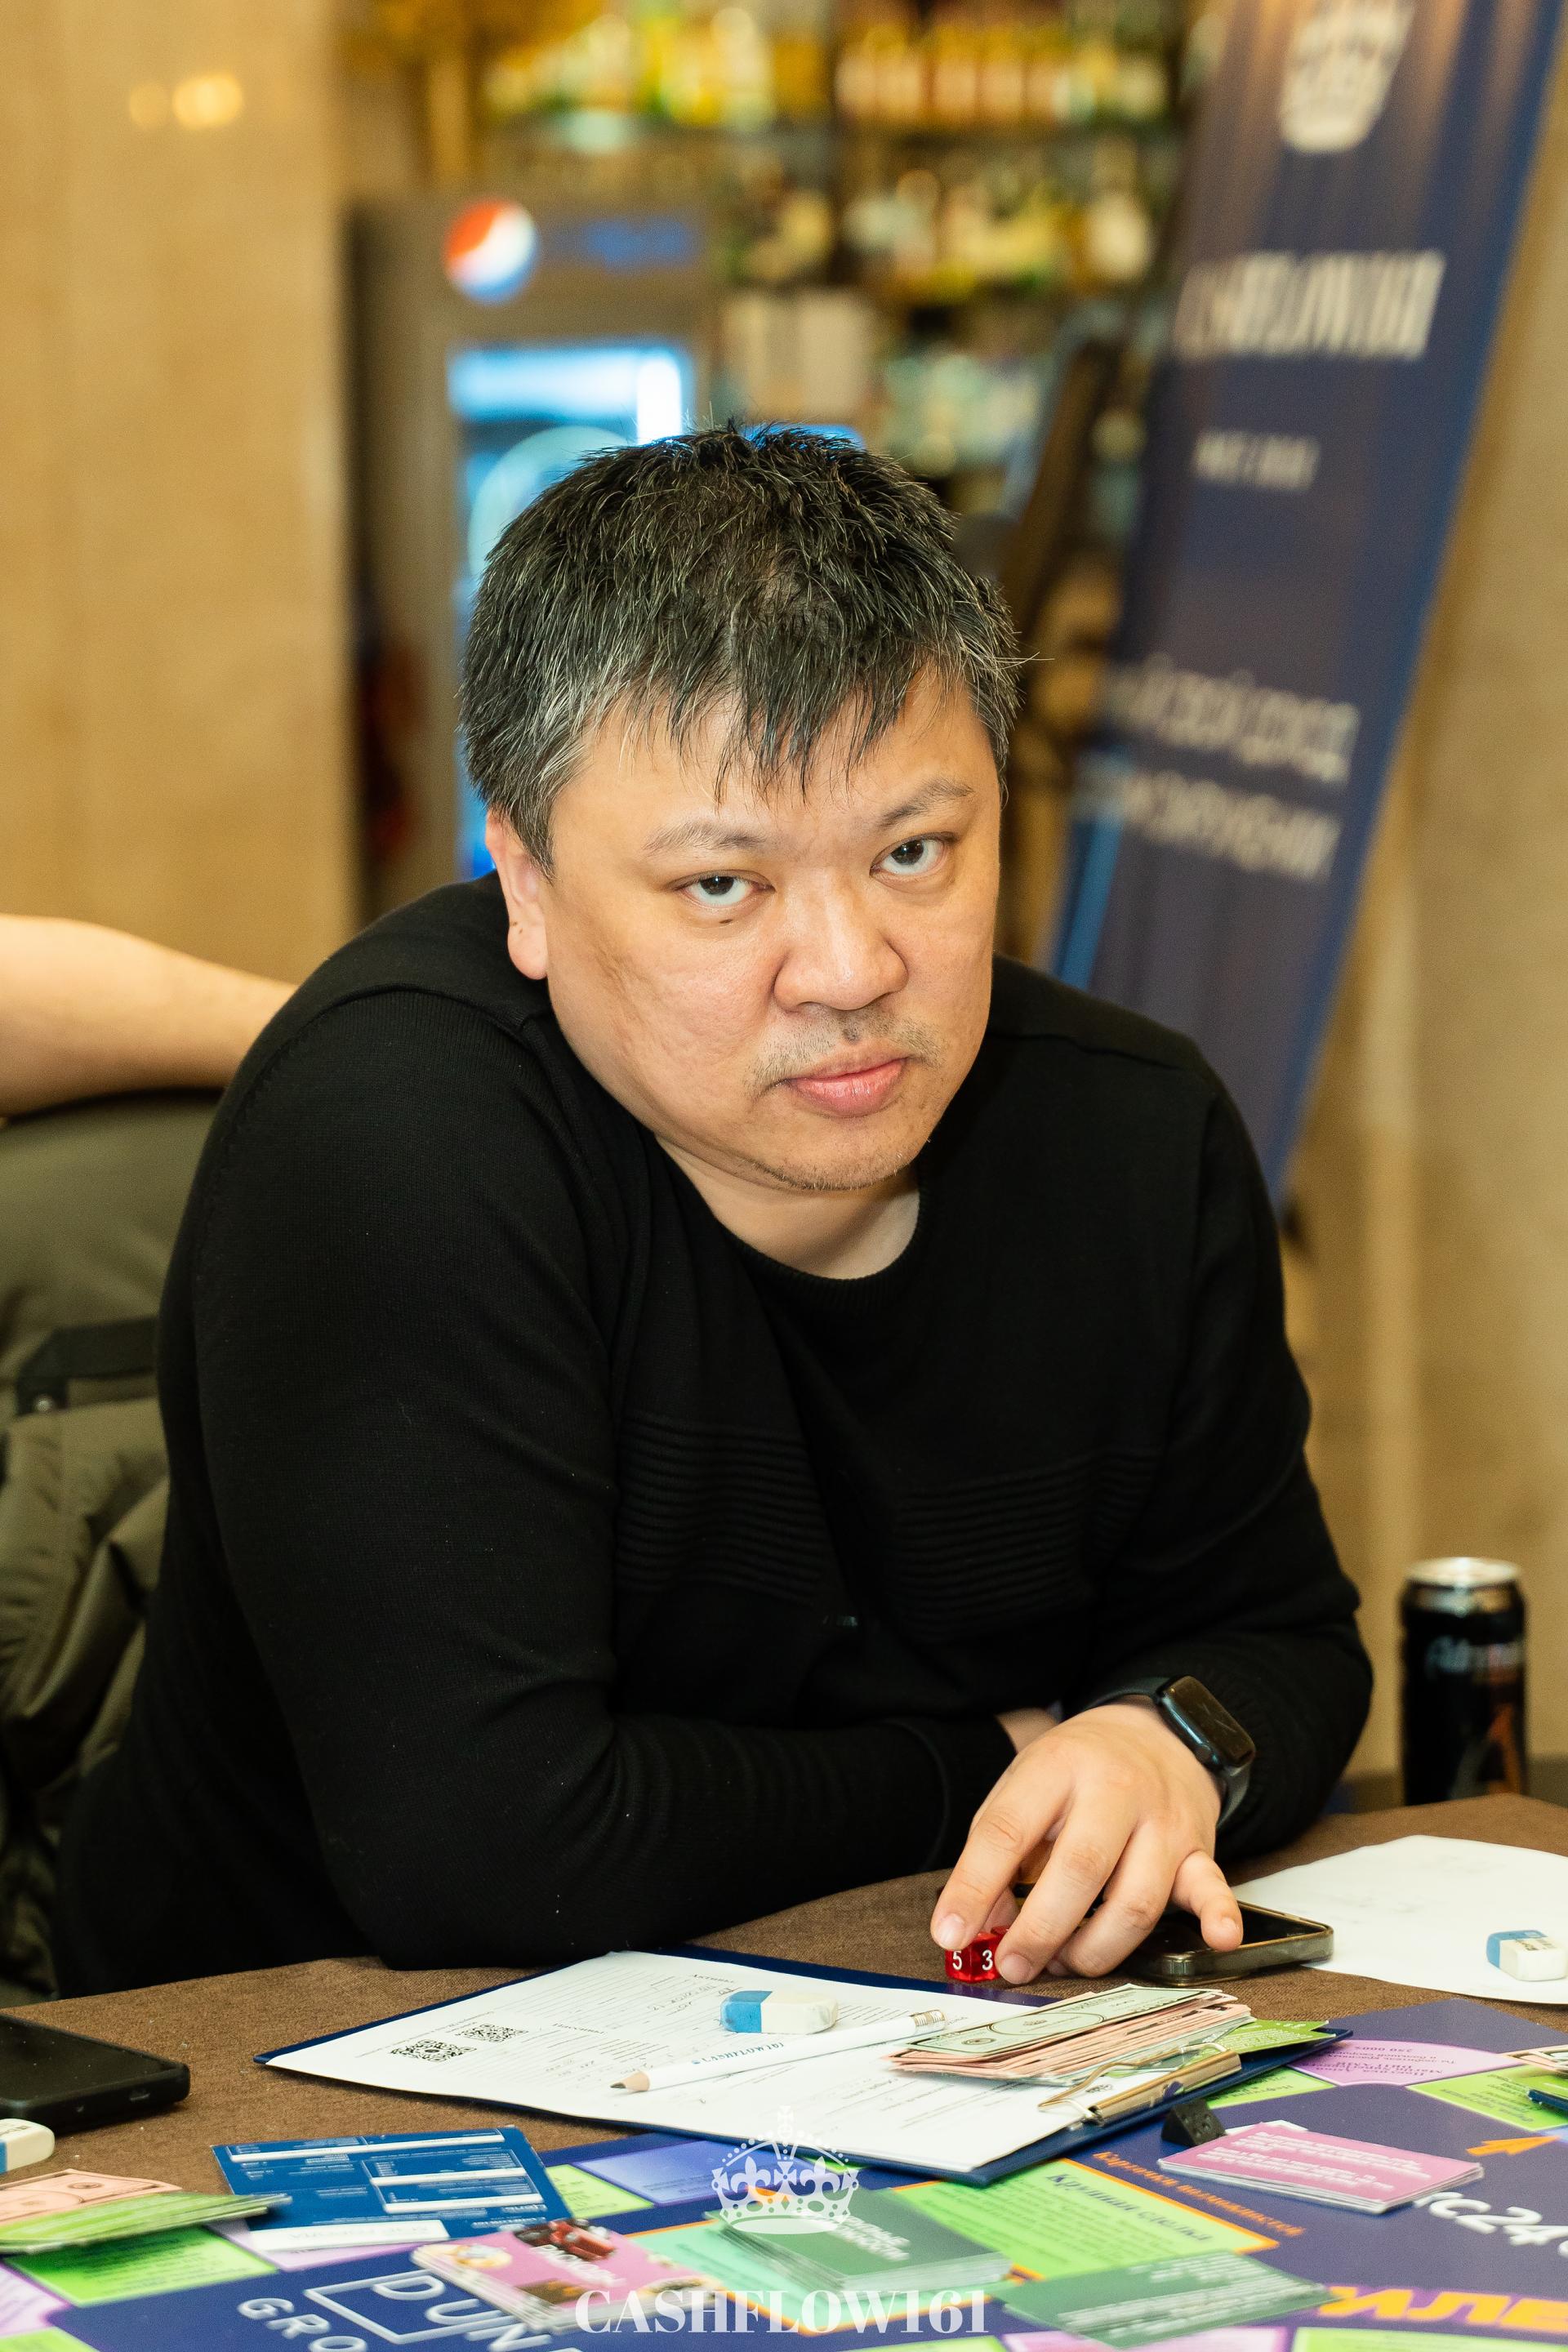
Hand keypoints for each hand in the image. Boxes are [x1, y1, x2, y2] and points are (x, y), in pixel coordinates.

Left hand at [930, 1700, 1242, 1981]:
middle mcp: (1114, 1789)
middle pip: (1079, 1869)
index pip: (1008, 1830)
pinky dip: (1219, 1915)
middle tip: (1012, 1964)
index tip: (950, 1934)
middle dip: (1040, 1930)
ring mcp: (1163, 1820)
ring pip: (1136, 1899)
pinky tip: (1218, 1938)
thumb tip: (979, 1926)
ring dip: (1095, 1948)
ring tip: (1064, 1961)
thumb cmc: (1077, 1770)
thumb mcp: (1023, 1788)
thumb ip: (996, 1853)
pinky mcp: (1200, 1848)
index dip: (973, 1887)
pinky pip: (1213, 1885)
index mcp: (1057, 1766)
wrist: (1154, 1732)